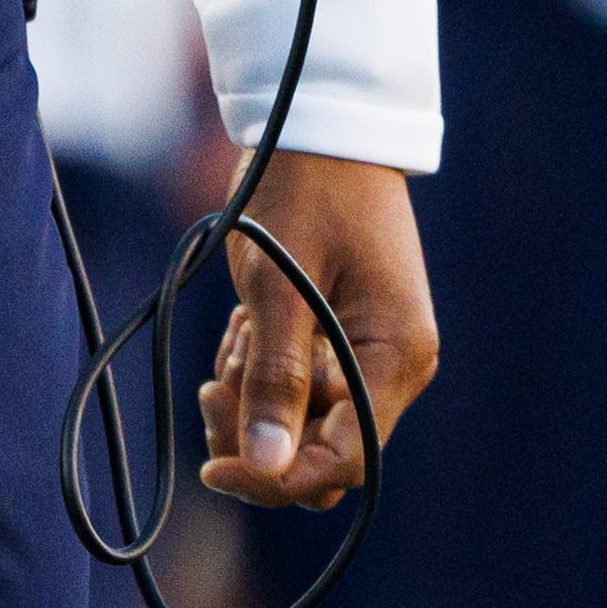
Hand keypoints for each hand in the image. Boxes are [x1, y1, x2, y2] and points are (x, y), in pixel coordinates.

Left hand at [199, 151, 434, 509]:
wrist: (319, 129)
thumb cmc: (302, 193)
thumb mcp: (278, 284)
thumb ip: (274, 376)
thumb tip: (266, 467)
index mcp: (395, 357)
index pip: (344, 461)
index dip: (277, 479)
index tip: (213, 469)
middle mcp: (394, 367)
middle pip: (322, 454)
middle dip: (259, 435)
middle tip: (211, 385)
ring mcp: (370, 354)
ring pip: (304, 423)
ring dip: (255, 397)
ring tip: (232, 334)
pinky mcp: (343, 339)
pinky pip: (299, 386)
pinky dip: (261, 368)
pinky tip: (243, 324)